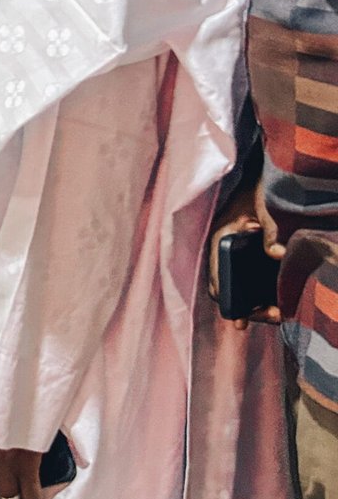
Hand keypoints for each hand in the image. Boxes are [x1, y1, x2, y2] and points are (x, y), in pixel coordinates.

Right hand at [208, 183, 281, 328]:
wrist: (262, 179)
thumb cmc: (259, 189)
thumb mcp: (265, 204)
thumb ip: (271, 227)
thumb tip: (277, 253)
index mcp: (220, 239)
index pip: (217, 277)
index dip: (227, 299)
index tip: (241, 319)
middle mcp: (223, 250)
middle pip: (226, 288)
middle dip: (246, 307)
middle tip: (272, 315)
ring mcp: (236, 254)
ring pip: (238, 287)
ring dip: (255, 302)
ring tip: (278, 312)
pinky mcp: (249, 257)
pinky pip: (248, 280)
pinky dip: (260, 293)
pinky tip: (280, 300)